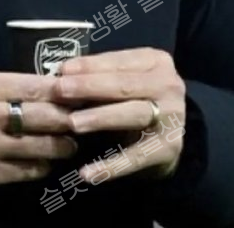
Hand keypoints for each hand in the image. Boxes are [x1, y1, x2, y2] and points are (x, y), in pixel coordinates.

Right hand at [0, 69, 79, 199]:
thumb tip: (32, 85)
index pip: (32, 84)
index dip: (61, 88)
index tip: (78, 88)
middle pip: (46, 114)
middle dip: (71, 116)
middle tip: (85, 117)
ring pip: (44, 145)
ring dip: (64, 144)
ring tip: (71, 141)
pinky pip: (30, 170)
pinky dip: (44, 166)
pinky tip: (47, 161)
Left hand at [53, 47, 185, 183]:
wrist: (167, 133)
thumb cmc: (135, 97)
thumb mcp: (123, 78)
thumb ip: (99, 74)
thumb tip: (62, 73)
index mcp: (156, 62)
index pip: (119, 61)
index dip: (90, 65)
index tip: (62, 70)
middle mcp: (169, 86)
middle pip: (125, 86)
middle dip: (89, 87)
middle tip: (60, 91)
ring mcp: (172, 118)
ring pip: (132, 115)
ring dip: (100, 118)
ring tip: (72, 123)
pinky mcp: (169, 149)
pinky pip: (136, 158)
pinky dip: (111, 166)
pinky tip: (86, 173)